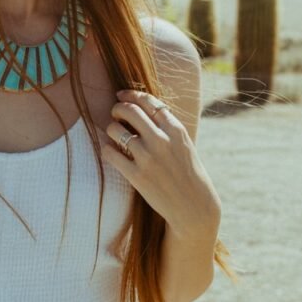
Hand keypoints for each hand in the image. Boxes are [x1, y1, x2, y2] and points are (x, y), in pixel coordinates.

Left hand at [101, 89, 220, 240]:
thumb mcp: (184, 144)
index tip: (121, 94)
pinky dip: (106, 149)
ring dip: (111, 128)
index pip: (148, 102)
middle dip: (117, 108)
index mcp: (176, 130)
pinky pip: (110, 153)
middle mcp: (162, 140)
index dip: (131, 94)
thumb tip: (142, 107)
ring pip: (115, 130)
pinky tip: (110, 151)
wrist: (194, 207)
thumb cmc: (188, 173)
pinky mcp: (137, 176)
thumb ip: (167, 127)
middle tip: (115, 113)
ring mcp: (148, 158)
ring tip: (114, 134)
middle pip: (129, 110)